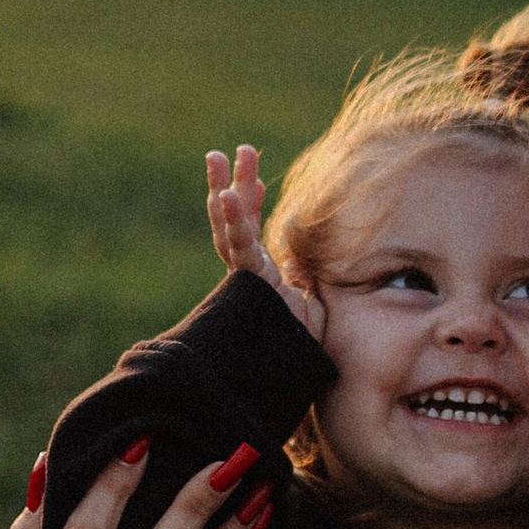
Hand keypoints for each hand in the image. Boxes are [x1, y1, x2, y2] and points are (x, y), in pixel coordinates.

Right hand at [206, 143, 324, 340]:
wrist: (296, 374)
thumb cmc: (302, 347)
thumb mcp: (310, 304)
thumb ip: (301, 281)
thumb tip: (295, 261)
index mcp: (261, 277)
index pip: (250, 234)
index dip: (249, 206)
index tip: (256, 181)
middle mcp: (250, 274)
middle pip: (232, 223)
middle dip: (227, 187)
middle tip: (221, 153)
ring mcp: (248, 278)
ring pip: (231, 228)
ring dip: (225, 190)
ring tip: (218, 156)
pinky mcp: (250, 285)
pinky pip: (239, 249)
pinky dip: (233, 221)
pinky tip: (227, 197)